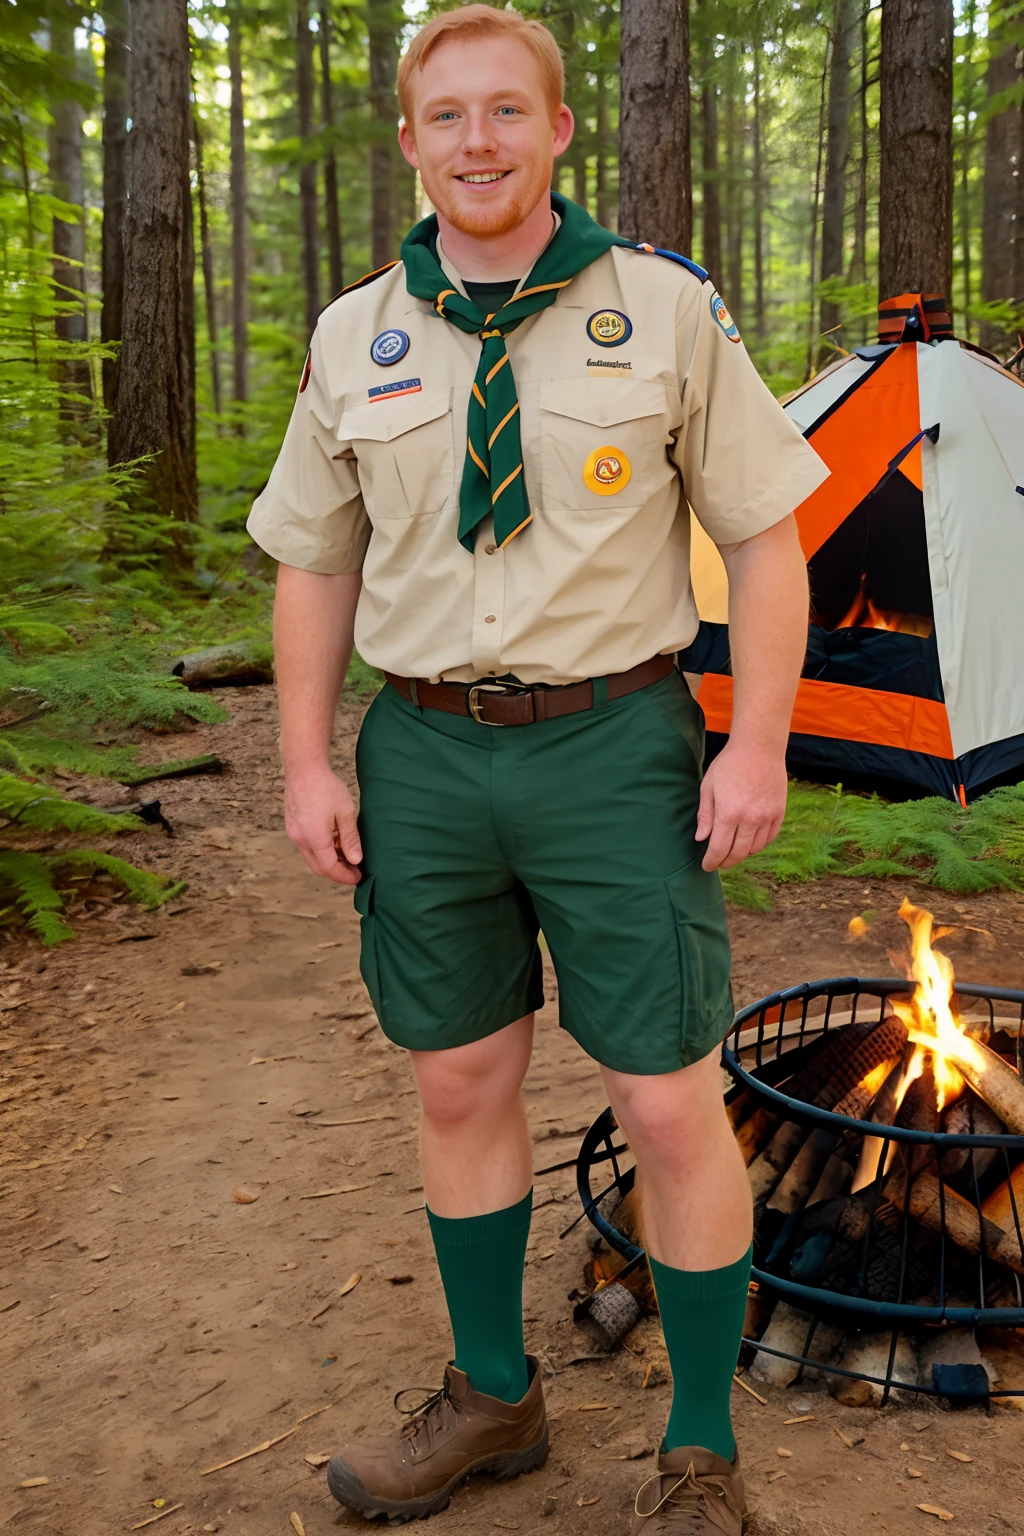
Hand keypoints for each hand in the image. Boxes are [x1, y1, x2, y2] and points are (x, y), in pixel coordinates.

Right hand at [284, 767, 362, 885]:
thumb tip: (356, 860)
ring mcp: (294, 834)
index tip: (359, 877)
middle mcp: (300, 840)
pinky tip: (334, 841)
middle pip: (319, 868)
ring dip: (328, 861)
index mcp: (315, 838)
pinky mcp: (292, 827)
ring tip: (347, 853)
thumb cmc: (326, 787)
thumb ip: (350, 839)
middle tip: (354, 869)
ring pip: (312, 858)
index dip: (345, 876)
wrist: (303, 768)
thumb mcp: (345, 812)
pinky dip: (320, 851)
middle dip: (337, 872)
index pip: (330, 868)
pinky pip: (306, 847)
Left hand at [695, 739, 786, 871]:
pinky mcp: (779, 812)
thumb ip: (705, 815)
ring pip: (755, 848)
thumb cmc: (729, 764)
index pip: (719, 848)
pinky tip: (750, 842)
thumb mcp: (709, 786)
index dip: (712, 862)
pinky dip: (759, 844)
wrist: (759, 747)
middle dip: (727, 862)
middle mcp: (750, 818)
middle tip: (719, 864)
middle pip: (738, 853)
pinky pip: (770, 837)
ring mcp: (767, 816)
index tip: (707, 867)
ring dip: (743, 854)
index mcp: (728, 813)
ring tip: (734, 852)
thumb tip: (701, 838)